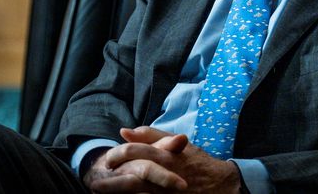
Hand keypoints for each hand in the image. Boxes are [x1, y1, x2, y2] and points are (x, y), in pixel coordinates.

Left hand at [84, 126, 241, 192]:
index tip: (107, 160)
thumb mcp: (177, 143)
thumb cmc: (195, 161)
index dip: (118, 154)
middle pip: (134, 178)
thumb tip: (124, 131)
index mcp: (166, 155)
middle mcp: (166, 174)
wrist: (220, 184)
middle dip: (112, 182)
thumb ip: (150, 135)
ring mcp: (168, 193)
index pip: (136, 151)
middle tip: (97, 183)